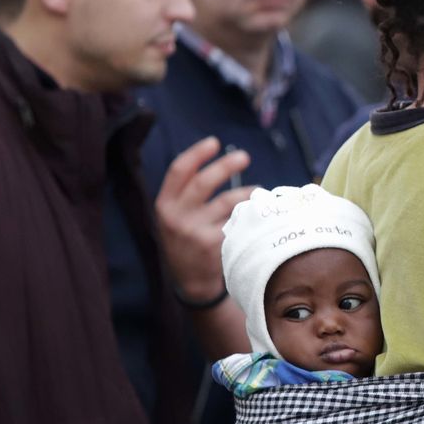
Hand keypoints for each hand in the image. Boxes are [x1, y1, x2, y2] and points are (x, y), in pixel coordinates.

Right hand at [156, 137, 251, 302]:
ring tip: (257, 191)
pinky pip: (238, 221)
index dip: (197, 153)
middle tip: (244, 156)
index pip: (179, 171)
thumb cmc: (186, 241)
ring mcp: (195, 232)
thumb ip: (187, 194)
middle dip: (226, 165)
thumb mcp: (174, 217)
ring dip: (247, 193)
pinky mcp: (214, 245)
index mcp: (164, 205)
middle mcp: (176, 217)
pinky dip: (251, 214)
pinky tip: (259, 213)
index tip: (214, 142)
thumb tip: (217, 162)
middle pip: (205, 182)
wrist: (190, 281)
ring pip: (228, 201)